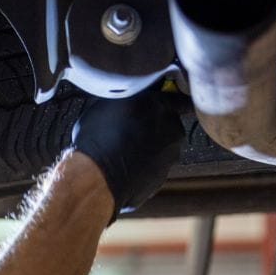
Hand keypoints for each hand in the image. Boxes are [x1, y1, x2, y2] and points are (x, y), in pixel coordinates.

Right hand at [69, 90, 185, 218]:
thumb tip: (127, 97)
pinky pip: (153, 168)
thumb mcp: (106, 104)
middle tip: (130, 129)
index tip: (158, 103)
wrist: (98, 177)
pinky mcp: (161, 178)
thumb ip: (126, 98)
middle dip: (153, 126)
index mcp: (161, 106)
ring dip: (147, 148)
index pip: (177, 97)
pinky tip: (123, 166)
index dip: (168, 100)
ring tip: (123, 151)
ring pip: (161, 148)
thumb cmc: (99, 139)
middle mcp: (172, 129)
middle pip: (168, 124)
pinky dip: (142, 167)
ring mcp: (169, 156)